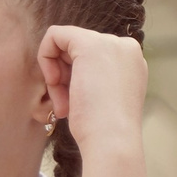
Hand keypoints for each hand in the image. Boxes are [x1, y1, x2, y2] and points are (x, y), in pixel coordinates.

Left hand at [36, 23, 146, 162]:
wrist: (112, 142)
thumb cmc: (104, 131)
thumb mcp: (102, 98)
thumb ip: (94, 78)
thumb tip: (71, 73)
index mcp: (132, 62)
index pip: (92, 59)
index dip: (75, 79)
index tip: (73, 102)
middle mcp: (126, 48)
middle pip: (78, 50)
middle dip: (64, 77)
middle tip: (64, 106)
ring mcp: (110, 43)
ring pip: (66, 45)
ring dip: (56, 76)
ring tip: (63, 105)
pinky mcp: (89, 44)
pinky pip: (55, 35)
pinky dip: (45, 57)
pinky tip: (53, 82)